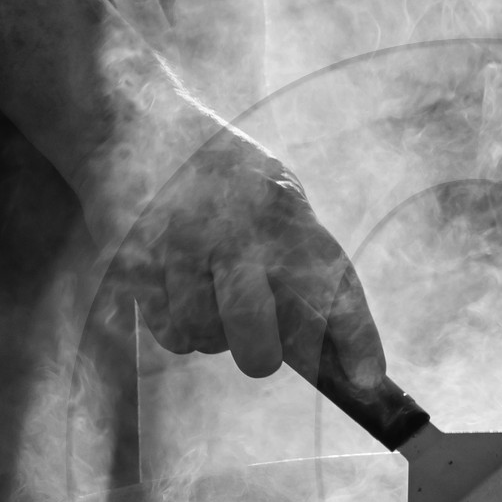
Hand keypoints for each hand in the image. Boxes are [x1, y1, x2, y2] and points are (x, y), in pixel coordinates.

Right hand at [118, 127, 385, 387]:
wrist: (134, 121)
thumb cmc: (223, 175)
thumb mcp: (276, 195)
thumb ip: (304, 258)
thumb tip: (332, 346)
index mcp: (282, 210)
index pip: (332, 284)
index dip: (355, 337)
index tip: (368, 380)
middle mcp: (233, 233)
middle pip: (256, 342)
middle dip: (261, 356)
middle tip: (260, 351)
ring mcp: (179, 251)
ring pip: (206, 340)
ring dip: (211, 332)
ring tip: (207, 290)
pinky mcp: (134, 266)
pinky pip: (168, 332)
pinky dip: (176, 324)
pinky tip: (176, 285)